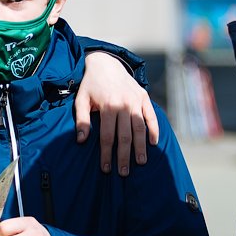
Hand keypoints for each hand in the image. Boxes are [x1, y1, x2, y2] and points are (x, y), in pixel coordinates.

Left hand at [76, 52, 159, 175]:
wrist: (106, 62)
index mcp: (107, 107)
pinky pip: (151, 116)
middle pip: (125, 136)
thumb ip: (81, 120)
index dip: (106, 154)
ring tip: (141, 162)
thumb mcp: (81, 100)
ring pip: (140, 128)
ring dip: (141, 147)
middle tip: (124, 172)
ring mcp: (135, 101)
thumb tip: (81, 140)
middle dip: (124, 156)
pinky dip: (153, 129)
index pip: (107, 136)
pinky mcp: (143, 97)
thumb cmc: (91, 85)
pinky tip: (153, 143)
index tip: (106, 169)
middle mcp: (123, 105)